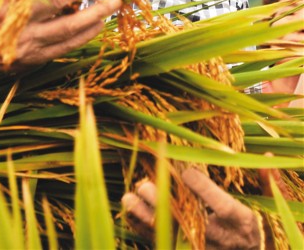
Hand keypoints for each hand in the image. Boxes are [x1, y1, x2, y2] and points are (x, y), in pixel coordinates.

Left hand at [122, 168, 262, 249]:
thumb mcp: (266, 206)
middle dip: (165, 205)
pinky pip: (164, 243)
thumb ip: (265, 182)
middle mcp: (220, 239)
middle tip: (144, 185)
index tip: (187, 172)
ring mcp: (202, 248)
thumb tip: (267, 155)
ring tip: (128, 198)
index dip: (206, 191)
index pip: (223, 208)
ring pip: (172, 235)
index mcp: (241, 223)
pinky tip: (129, 213)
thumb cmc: (257, 227)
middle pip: (189, 223)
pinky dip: (144, 230)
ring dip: (147, 218)